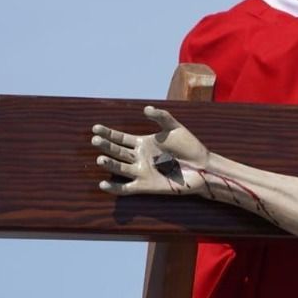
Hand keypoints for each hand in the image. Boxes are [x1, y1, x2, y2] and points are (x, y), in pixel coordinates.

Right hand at [91, 105, 210, 195]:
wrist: (202, 166)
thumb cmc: (189, 147)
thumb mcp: (175, 128)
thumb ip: (161, 117)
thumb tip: (145, 108)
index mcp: (143, 143)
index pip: (120, 138)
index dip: (107, 133)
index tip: (95, 128)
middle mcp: (139, 157)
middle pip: (117, 151)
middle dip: (105, 146)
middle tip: (95, 141)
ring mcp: (141, 171)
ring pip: (120, 168)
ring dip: (109, 164)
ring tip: (100, 159)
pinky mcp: (146, 185)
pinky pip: (126, 188)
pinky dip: (115, 187)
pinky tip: (104, 184)